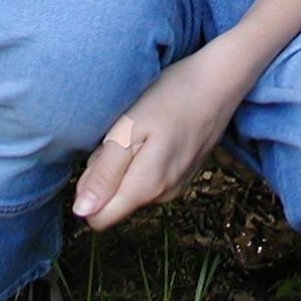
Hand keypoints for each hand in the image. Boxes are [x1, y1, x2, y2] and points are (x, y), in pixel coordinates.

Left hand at [71, 42, 251, 230]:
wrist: (218, 82)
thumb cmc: (170, 97)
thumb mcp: (128, 129)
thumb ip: (104, 173)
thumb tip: (82, 212)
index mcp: (145, 188)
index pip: (99, 218)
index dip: (89, 191)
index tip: (99, 157)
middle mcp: (162, 195)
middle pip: (114, 202)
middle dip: (106, 175)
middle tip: (120, 136)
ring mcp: (176, 186)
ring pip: (131, 189)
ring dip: (124, 165)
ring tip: (139, 130)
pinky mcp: (184, 175)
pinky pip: (149, 179)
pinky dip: (142, 160)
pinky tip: (155, 133)